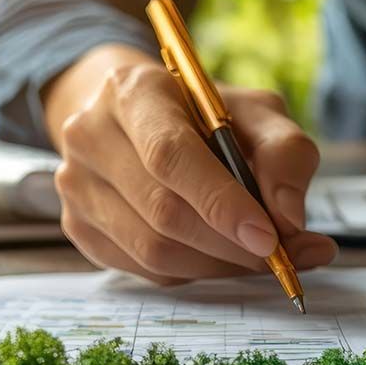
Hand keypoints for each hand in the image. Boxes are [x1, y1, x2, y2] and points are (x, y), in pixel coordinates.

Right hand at [44, 45, 337, 283]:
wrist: (139, 119)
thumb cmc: (206, 116)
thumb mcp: (257, 113)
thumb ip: (285, 154)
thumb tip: (290, 218)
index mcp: (134, 91)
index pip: (170, 155)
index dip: (221, 202)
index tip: (269, 237)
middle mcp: (90, 134)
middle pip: (163, 211)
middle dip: (231, 244)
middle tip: (283, 257)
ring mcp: (76, 183)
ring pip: (153, 250)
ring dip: (217, 265)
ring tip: (259, 258)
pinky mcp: (77, 225)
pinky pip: (143, 270)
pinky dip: (193, 273)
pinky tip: (219, 256)